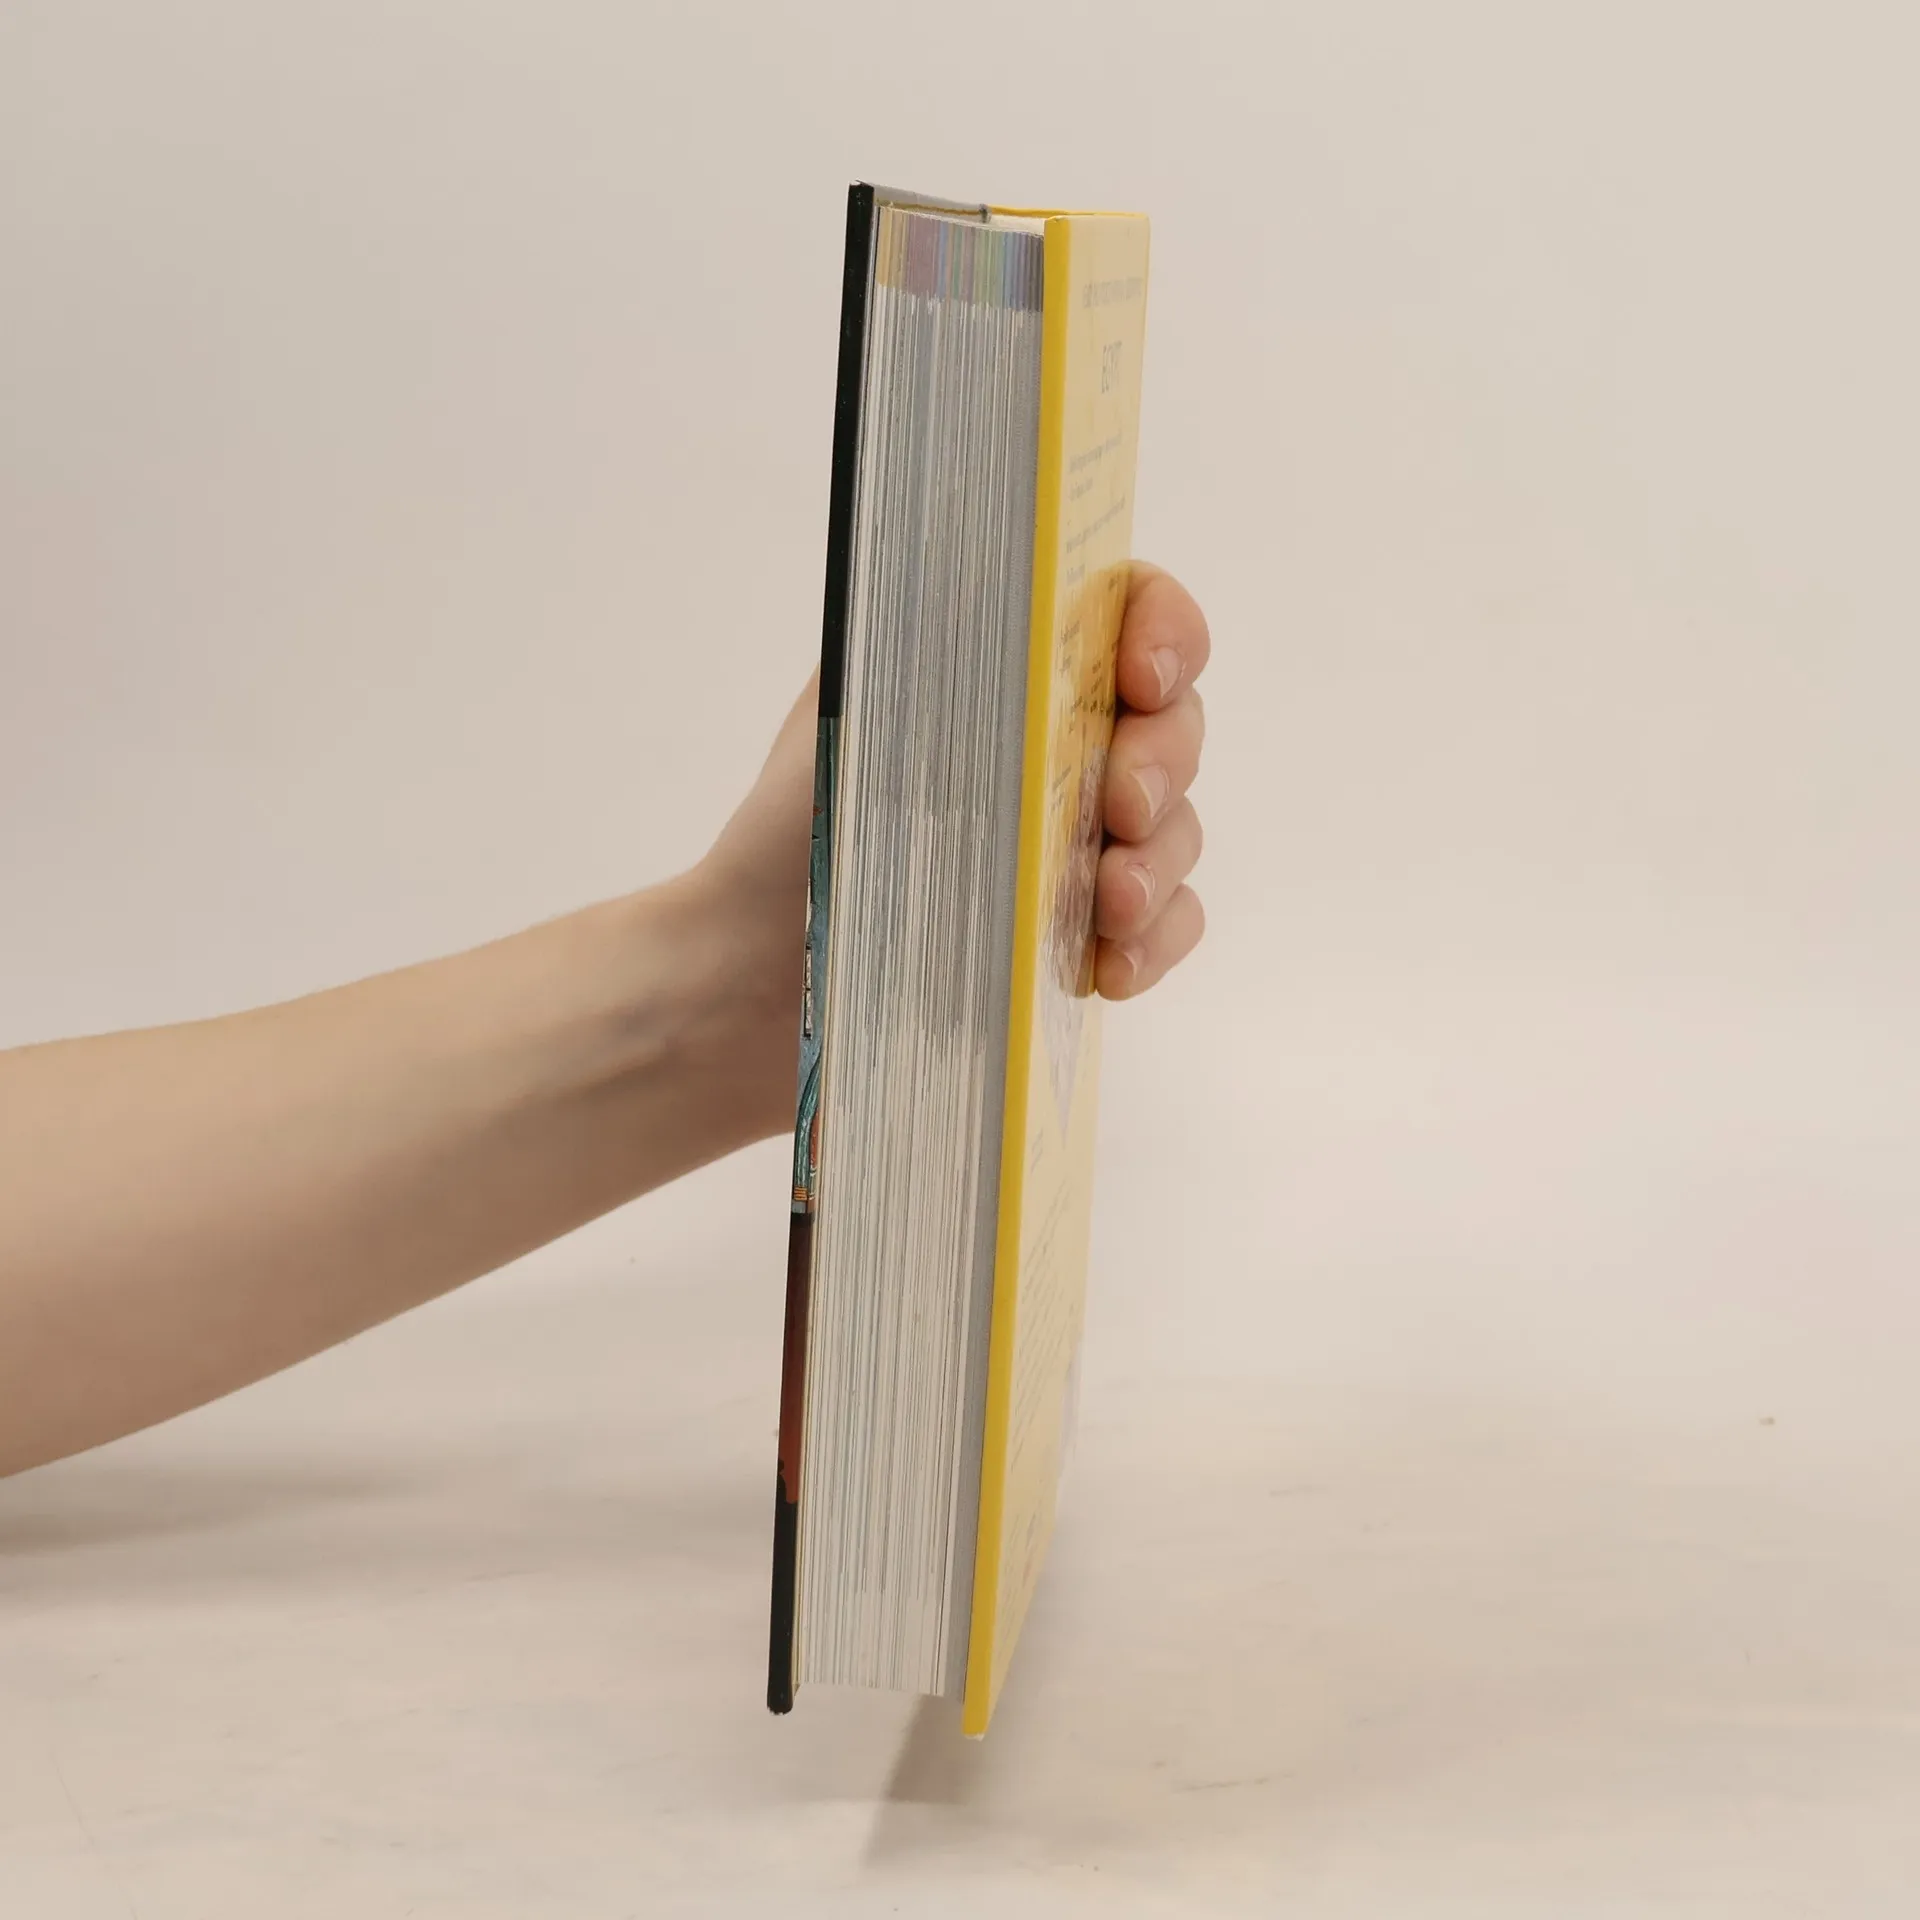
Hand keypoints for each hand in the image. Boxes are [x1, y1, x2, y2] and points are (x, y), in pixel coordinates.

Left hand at [695, 563, 1210, 1130]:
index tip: (1144, 677)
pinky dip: (1153, 942)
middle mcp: (1053, 748)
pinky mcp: (1079, 937)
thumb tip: (1010, 582)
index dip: (1164, 631)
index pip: (1127, 612)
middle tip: (1121, 807)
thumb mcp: (849, 713)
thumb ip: (936, 645)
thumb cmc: (790, 834)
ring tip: (1112, 902)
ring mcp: (1075, 846)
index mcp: (1003, 671)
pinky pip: (1164, 926)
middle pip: (1172, 724)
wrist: (747, 981)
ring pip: (1176, 831)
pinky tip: (1110, 966)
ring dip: (1160, 862)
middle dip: (1164, 760)